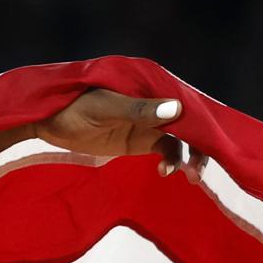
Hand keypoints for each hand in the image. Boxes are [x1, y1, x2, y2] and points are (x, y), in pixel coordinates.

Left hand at [36, 88, 196, 175]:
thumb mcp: (105, 109)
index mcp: (151, 86)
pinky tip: (165, 172)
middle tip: (201, 168)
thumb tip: (176, 109)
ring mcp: (149, 122)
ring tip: (191, 176)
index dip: (204, 121)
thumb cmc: (73, 108)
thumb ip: (138, 110)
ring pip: (181, 138)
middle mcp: (156, 102)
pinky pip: (165, 150)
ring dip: (189, 156)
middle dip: (202, 144)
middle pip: (190, 122)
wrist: (47, 122)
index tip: (214, 142)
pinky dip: (171, 161)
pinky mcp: (140, 140)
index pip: (187, 102)